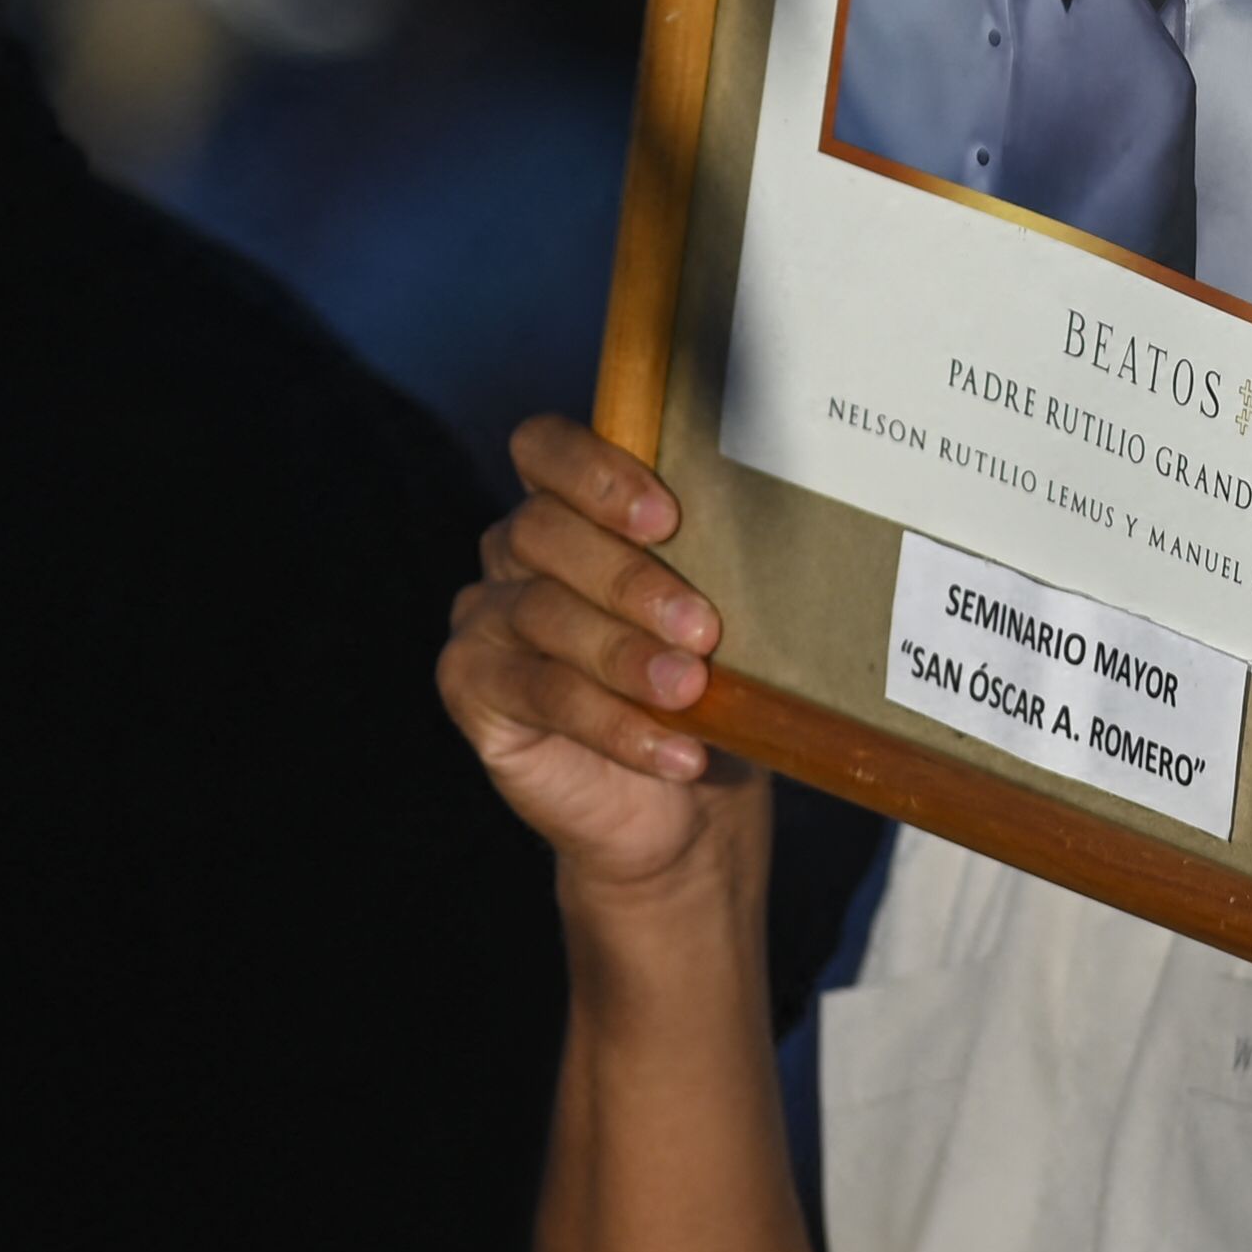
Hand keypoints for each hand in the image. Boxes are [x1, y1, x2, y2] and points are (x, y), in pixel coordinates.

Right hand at [443, 415, 756, 921]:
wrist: (680, 804)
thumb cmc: (707, 683)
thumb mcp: (720, 615)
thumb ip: (717, 565)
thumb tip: (780, 543)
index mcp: (572, 505)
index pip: (546, 448)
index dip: (594, 470)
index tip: (666, 516)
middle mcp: (515, 550)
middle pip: (544, 530)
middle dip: (628, 577)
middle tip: (703, 626)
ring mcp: (487, 616)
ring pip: (543, 614)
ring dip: (624, 654)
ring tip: (689, 690)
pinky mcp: (472, 687)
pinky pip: (540, 694)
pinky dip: (614, 724)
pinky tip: (675, 751)